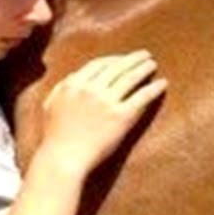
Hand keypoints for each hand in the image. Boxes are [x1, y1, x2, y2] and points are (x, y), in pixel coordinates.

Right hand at [38, 50, 166, 176]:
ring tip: (153, 65)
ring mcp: (106, 102)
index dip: (114, 59)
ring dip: (144, 68)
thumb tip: (74, 76)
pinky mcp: (121, 117)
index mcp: (74, 84)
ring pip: (130, 78)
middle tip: (145, 55)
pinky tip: (163, 84)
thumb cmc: (55, 137)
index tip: (123, 59)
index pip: (98, 64)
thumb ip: (61, 88)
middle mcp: (91, 89)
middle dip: (133, 59)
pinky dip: (154, 89)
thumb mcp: (50, 105)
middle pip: (117, 67)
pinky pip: (141, 98)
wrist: (63, 159)